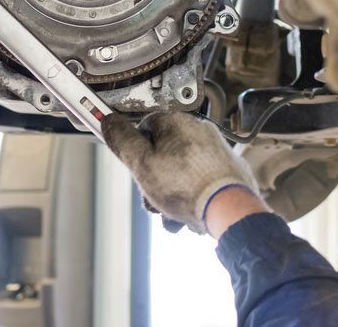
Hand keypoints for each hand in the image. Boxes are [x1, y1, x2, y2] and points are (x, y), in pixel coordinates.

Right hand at [102, 112, 262, 234]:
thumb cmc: (187, 187)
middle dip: (154, 180)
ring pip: (181, 171)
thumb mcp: (142, 164)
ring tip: (171, 214)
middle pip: (163, 152)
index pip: (144, 127)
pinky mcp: (228, 170)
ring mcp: (216, 150)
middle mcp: (199, 130)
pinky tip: (188, 215)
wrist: (229, 209)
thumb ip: (123, 142)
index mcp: (177, 122)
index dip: (135, 151)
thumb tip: (108, 122)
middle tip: (153, 197)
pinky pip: (200, 181)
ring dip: (171, 194)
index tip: (134, 167)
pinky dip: (191, 197)